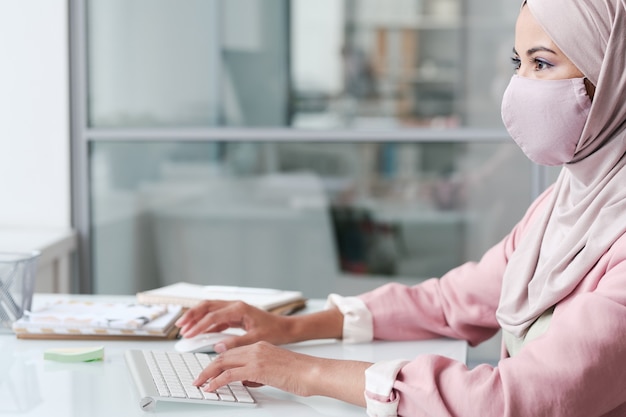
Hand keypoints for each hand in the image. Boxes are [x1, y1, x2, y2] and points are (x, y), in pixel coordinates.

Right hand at [175, 300, 295, 348]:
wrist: (284, 328)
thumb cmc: (274, 331)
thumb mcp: (256, 339)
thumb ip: (236, 343)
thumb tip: (218, 346)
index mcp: (239, 308)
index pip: (213, 315)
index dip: (199, 325)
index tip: (188, 334)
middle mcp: (235, 305)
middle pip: (207, 306)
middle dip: (191, 315)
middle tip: (179, 326)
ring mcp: (234, 309)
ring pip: (209, 309)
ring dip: (196, 317)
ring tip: (184, 328)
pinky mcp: (234, 316)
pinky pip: (216, 317)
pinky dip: (205, 323)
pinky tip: (199, 333)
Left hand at [194, 341, 370, 405]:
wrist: (313, 372)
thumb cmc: (300, 373)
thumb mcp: (275, 371)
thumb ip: (258, 373)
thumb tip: (245, 381)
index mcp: (261, 346)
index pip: (233, 353)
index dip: (218, 362)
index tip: (209, 371)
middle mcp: (256, 348)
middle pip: (224, 356)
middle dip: (208, 368)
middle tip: (198, 379)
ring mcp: (256, 357)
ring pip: (223, 363)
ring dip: (208, 374)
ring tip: (200, 384)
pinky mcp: (257, 368)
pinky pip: (230, 374)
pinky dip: (217, 381)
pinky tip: (211, 388)